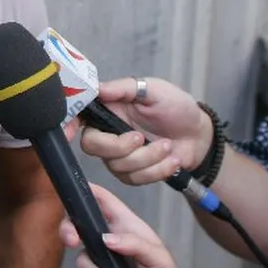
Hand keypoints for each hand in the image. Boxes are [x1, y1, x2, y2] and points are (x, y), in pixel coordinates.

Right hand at [60, 183, 194, 267]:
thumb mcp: (158, 257)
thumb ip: (135, 244)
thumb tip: (107, 239)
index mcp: (123, 223)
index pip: (100, 198)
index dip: (85, 190)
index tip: (74, 198)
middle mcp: (107, 237)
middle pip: (76, 224)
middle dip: (68, 231)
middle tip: (73, 242)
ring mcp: (100, 258)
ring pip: (82, 262)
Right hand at [79, 78, 212, 185]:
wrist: (200, 135)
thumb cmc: (176, 107)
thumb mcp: (154, 90)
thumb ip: (125, 88)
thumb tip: (97, 88)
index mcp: (108, 109)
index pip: (78, 116)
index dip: (67, 125)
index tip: (67, 133)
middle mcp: (107, 132)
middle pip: (92, 146)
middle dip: (118, 146)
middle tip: (141, 138)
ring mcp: (119, 155)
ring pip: (117, 166)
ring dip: (148, 158)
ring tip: (168, 147)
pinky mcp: (133, 174)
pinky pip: (135, 179)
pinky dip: (157, 170)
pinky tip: (172, 160)